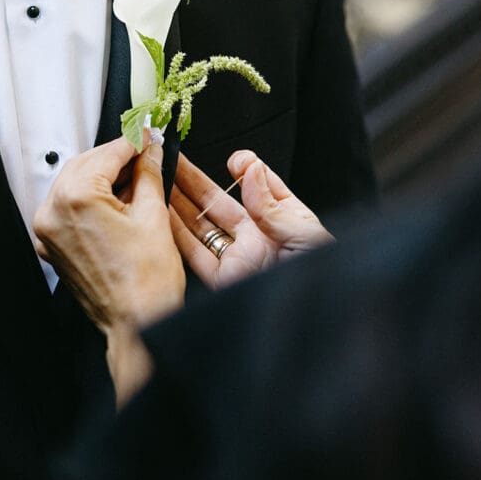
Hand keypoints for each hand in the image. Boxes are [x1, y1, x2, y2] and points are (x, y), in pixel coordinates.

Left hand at [33, 136, 185, 402]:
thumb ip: (148, 173)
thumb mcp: (153, 215)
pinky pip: (69, 209)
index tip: (149, 134)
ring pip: (74, 184)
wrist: (137, 324)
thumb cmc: (147, 282)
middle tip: (146, 150)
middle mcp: (53, 213)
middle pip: (86, 165)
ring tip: (136, 174)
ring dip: (103, 175)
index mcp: (75, 200)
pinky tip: (117, 198)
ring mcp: (49, 232)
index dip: (134, 141)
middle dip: (116, 156)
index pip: (107, 154)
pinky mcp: (53, 246)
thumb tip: (150, 150)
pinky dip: (90, 198)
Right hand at [170, 150, 332, 288]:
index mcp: (286, 220)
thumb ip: (272, 204)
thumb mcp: (305, 235)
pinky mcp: (224, 280)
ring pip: (202, 226)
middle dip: (193, 181)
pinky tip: (162, 215)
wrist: (315, 320)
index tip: (234, 160)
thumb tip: (251, 169)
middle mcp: (259, 237)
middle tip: (171, 159)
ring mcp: (240, 258)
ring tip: (158, 180)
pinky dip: (177, 235)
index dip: (245, 170)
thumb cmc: (322, 276)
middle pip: (220, 203)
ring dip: (178, 203)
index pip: (261, 187)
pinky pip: (196, 255)